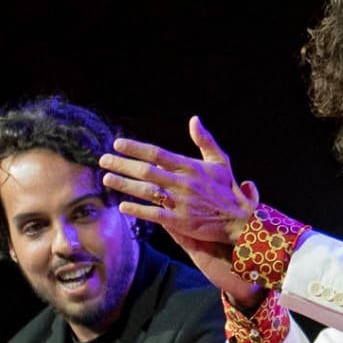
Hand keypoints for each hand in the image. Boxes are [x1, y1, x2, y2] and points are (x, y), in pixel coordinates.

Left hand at [100, 119, 262, 302]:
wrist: (240, 221)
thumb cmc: (228, 190)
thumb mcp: (220, 161)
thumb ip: (205, 140)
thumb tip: (194, 120)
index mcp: (190, 167)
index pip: (157, 153)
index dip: (135, 148)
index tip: (117, 144)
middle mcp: (183, 183)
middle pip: (146, 171)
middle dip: (122, 164)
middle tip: (103, 160)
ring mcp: (181, 203)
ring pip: (146, 191)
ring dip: (124, 184)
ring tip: (107, 179)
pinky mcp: (181, 222)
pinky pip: (154, 215)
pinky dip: (138, 210)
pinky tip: (123, 206)